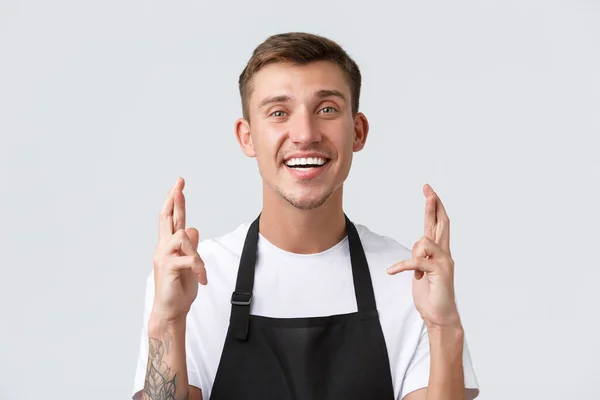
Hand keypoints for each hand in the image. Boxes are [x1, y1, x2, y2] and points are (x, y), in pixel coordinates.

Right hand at [151, 177, 206, 322]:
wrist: (171, 311)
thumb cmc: (179, 289)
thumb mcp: (190, 265)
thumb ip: (190, 248)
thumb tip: (193, 229)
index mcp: (169, 246)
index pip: (172, 219)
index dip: (175, 202)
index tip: (178, 185)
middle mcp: (163, 248)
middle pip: (168, 218)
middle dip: (174, 200)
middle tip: (178, 183)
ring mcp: (163, 256)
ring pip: (183, 237)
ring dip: (196, 254)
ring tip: (200, 272)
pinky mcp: (167, 266)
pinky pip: (190, 258)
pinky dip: (199, 268)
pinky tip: (202, 279)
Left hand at [387, 184, 460, 329]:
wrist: (439, 316)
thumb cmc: (431, 293)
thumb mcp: (420, 270)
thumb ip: (421, 255)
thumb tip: (419, 245)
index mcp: (440, 252)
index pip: (438, 225)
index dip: (434, 208)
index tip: (430, 192)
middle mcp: (445, 254)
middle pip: (440, 224)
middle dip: (433, 206)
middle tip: (428, 190)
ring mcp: (444, 262)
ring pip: (423, 241)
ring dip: (413, 255)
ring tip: (415, 274)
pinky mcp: (439, 272)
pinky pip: (416, 261)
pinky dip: (402, 266)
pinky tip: (392, 271)